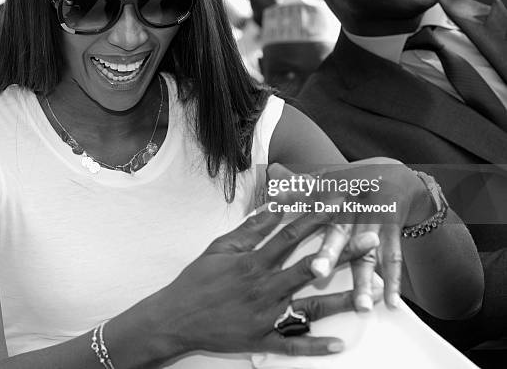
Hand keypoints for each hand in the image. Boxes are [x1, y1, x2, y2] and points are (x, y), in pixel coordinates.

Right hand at [149, 209, 381, 357]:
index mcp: (253, 263)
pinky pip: (292, 344)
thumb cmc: (197, 280)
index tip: (338, 204)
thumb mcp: (220, 247)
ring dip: (342, 298)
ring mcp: (265, 316)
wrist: (176, 318)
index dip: (316, 218)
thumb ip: (249, 229)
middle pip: (310, 267)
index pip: (291, 235)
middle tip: (371, 240)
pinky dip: (315, 345)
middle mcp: (264, 288)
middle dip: (343, 252)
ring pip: (310, 307)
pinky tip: (339, 343)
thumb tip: (274, 206)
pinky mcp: (262, 339)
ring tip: (372, 292)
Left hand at [267, 160, 432, 311]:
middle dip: (330, 251)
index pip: (311, 198)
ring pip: (367, 251)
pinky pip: (394, 256)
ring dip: (364, 279)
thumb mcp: (325, 178)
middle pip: (339, 229)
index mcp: (331, 191)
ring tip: (361, 305)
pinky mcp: (392, 229)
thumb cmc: (348, 181)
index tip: (280, 209)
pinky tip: (391, 301)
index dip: (296, 202)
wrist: (391, 175)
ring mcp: (374, 217)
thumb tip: (272, 174)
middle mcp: (352, 204)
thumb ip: (298, 182)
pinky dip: (395, 280)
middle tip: (318, 271)